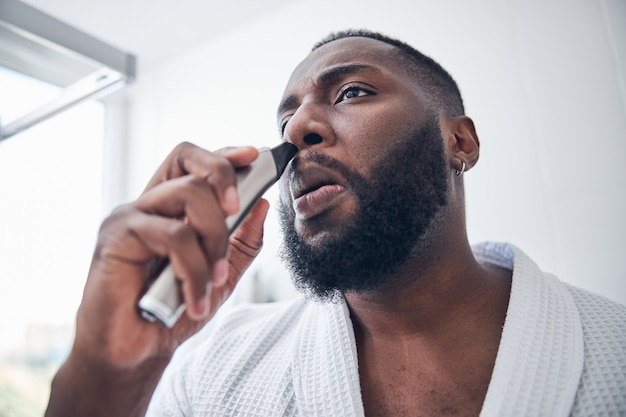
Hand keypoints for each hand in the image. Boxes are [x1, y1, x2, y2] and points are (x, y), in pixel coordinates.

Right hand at [46, 143, 268, 415]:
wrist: (135, 352)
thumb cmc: (173, 311)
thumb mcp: (221, 274)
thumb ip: (242, 242)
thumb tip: (262, 205)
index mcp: (170, 208)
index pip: (192, 162)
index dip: (223, 154)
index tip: (254, 156)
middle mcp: (148, 204)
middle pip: (188, 160)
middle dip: (224, 179)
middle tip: (237, 209)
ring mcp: (130, 217)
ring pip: (188, 194)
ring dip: (215, 239)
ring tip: (215, 280)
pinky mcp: (117, 236)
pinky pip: (173, 235)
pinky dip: (195, 270)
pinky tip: (193, 300)